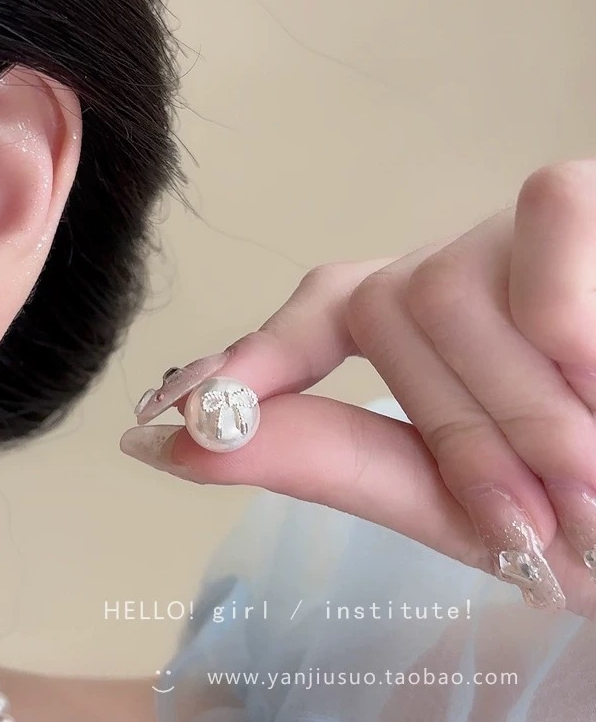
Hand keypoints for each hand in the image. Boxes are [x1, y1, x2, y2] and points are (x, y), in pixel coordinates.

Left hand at [120, 160, 595, 620]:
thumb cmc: (594, 513)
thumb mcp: (454, 505)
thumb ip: (322, 458)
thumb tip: (168, 443)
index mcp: (419, 338)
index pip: (316, 314)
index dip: (252, 354)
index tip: (177, 415)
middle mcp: (454, 271)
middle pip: (384, 308)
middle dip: (460, 432)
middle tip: (547, 521)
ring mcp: (515, 232)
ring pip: (443, 281)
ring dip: (520, 406)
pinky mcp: (586, 200)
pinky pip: (542, 222)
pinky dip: (569, 322)